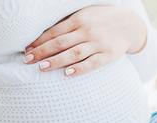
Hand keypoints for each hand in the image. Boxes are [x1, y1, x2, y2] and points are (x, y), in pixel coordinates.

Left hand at [24, 6, 146, 75]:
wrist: (129, 24)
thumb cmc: (100, 20)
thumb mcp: (84, 15)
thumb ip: (67, 25)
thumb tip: (44, 37)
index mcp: (79, 19)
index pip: (54, 32)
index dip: (39, 41)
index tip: (27, 50)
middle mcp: (87, 30)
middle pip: (61, 43)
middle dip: (42, 52)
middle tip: (28, 60)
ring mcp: (98, 43)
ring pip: (74, 53)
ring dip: (56, 61)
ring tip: (42, 67)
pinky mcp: (108, 55)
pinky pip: (92, 63)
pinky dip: (80, 69)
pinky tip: (67, 74)